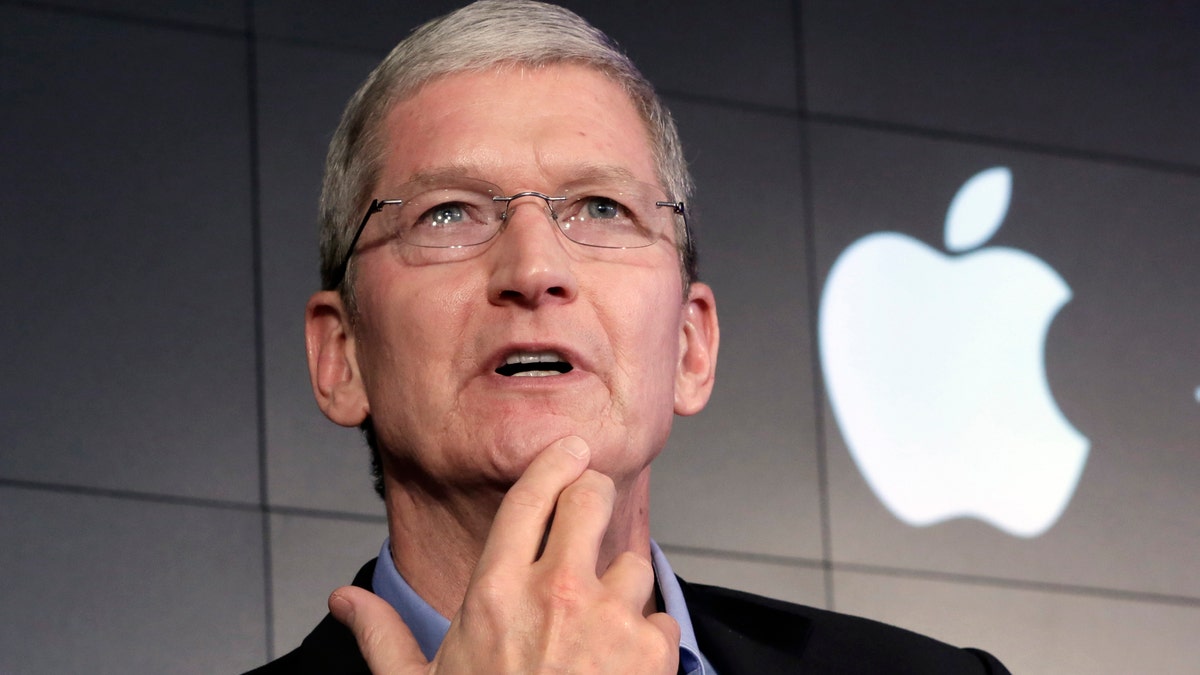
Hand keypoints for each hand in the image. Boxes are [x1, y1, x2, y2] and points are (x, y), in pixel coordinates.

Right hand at [329, 435, 680, 672]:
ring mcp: (609, 620)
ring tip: (596, 627)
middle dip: (593, 497)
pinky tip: (619, 665)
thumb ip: (383, 637)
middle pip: (591, 499)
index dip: (554, 462)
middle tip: (591, 510)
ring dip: (620, 585)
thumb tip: (343, 601)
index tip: (570, 449)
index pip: (530, 497)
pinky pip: (661, 618)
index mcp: (495, 594)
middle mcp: (556, 594)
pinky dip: (647, 637)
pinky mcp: (653, 651)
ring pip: (632, 562)